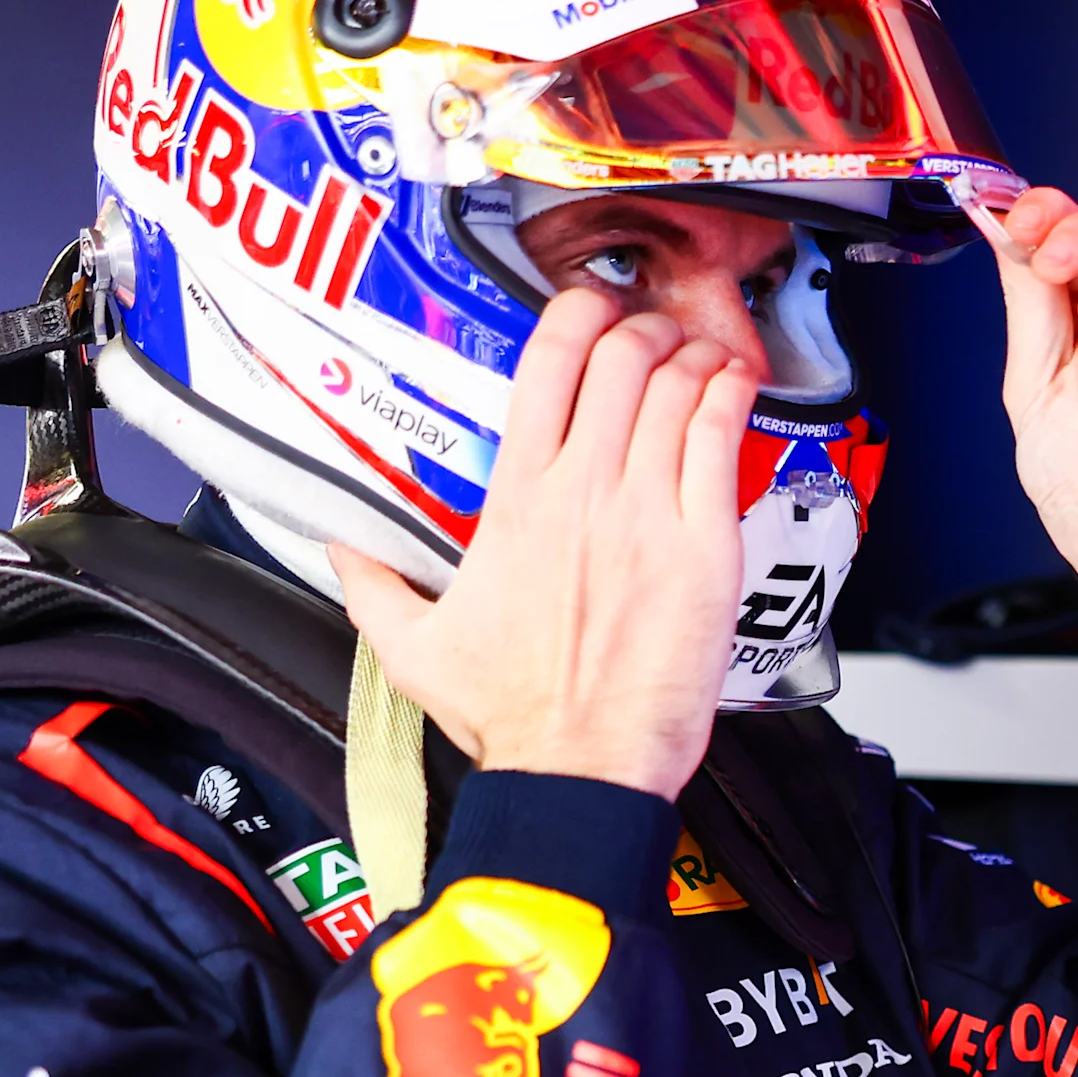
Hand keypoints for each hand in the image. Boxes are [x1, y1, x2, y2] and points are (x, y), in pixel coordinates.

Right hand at [330, 289, 759, 796]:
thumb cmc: (513, 716)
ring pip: (676, 390)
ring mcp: (649, 514)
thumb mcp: (413, 649)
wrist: (581, 767)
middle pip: (620, 361)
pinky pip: (722, 442)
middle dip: (642, 329)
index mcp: (516, 503)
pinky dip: (733, 397)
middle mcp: (584, 492)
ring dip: (693, 354)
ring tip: (701, 353)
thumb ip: (373, 587)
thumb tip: (340, 551)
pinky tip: (737, 383)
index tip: (589, 309)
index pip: (545, 370)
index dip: (573, 318)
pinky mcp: (706, 546)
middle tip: (653, 335)